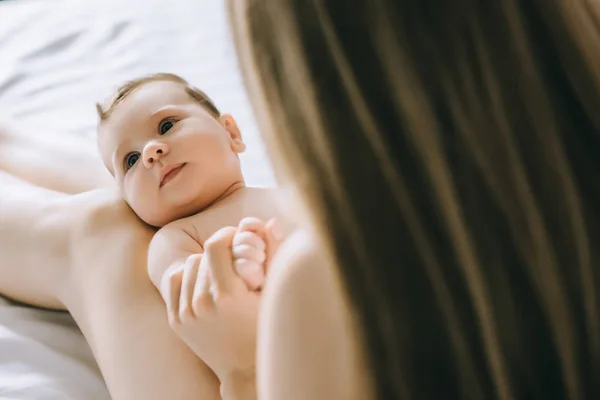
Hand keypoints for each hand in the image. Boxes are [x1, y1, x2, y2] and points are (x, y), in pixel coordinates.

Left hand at [160, 224, 280, 381]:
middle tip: (235, 260)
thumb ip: (272, 252)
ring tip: (221, 275)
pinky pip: (175, 282)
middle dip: (220, 253)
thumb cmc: (266, 325)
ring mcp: (186, 314)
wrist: (245, 367)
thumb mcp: (274, 290)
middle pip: (203, 255)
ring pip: (188, 266)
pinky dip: (188, 277)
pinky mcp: (176, 320)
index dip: (227, 234)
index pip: (216, 245)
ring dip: (204, 265)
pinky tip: (204, 284)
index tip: (236, 235)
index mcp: (227, 295)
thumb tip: (269, 222)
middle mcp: (202, 304)